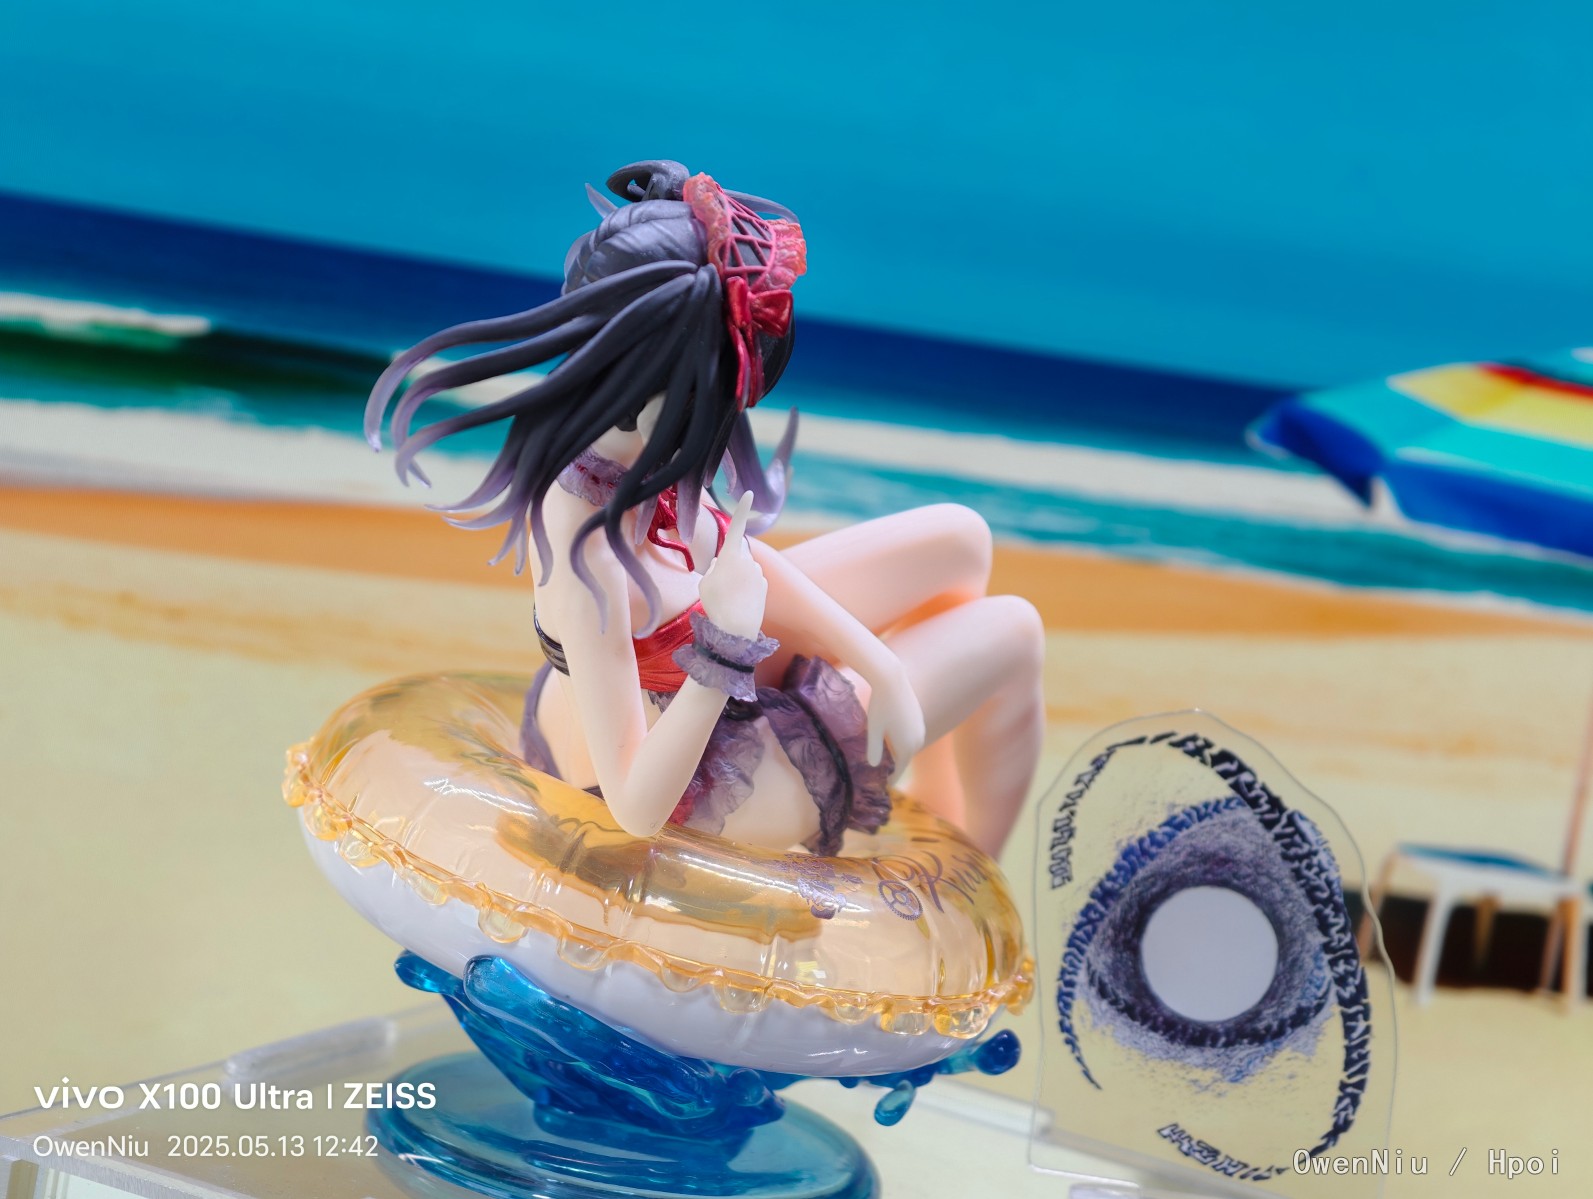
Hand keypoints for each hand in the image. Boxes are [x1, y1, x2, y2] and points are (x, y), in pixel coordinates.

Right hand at [698, 492, 766, 638]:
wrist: (736, 631)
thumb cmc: (716, 605)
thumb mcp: (705, 583)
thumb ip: (715, 566)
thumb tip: (722, 562)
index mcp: (731, 556)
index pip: (737, 527)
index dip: (743, 509)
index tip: (750, 493)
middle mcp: (748, 561)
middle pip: (737, 554)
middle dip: (730, 563)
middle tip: (720, 585)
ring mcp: (759, 573)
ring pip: (745, 568)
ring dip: (738, 577)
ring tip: (729, 597)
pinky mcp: (765, 585)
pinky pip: (753, 580)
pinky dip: (746, 588)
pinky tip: (740, 602)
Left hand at [866, 653, 924, 779]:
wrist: (891, 680)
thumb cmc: (880, 706)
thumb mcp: (873, 730)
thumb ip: (874, 749)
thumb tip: (874, 765)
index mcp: (907, 747)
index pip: (899, 770)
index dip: (891, 779)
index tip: (884, 786)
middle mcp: (918, 739)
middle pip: (905, 759)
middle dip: (895, 767)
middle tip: (883, 775)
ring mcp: (920, 727)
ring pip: (909, 747)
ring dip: (899, 753)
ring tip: (887, 760)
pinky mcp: (919, 717)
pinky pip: (911, 736)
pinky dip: (903, 741)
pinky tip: (893, 740)